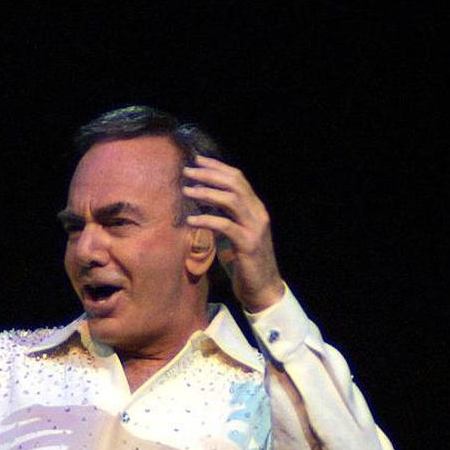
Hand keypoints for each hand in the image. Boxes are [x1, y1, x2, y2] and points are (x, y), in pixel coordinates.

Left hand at [183, 157, 284, 312]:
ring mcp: (255, 228)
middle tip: (187, 171)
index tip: (197, 161)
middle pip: (234, 184)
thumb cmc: (244, 263)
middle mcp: (257, 213)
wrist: (262, 288)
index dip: (217, 167)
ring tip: (187, 191)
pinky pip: (226, 226)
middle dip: (209, 175)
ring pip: (231, 200)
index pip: (237, 179)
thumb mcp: (233, 236)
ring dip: (207, 193)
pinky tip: (191, 220)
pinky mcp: (248, 245)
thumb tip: (202, 205)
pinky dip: (207, 220)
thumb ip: (224, 218)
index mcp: (254, 208)